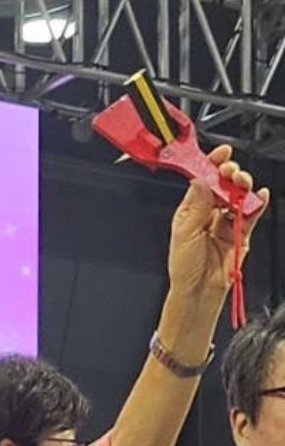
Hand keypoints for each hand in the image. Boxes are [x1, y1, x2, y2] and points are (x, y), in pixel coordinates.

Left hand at [167, 146, 268, 300]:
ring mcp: (226, 222)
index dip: (211, 165)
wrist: (198, 291)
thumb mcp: (185, 232)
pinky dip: (258, 203)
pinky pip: (252, 214)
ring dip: (243, 186)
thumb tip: (201, 180)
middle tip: (230, 172)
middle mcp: (209, 213)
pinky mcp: (241, 233)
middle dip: (229, 173)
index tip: (220, 155)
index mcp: (191, 209)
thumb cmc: (185, 267)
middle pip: (223, 185)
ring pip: (239, 196)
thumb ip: (196, 205)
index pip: (203, 180)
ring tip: (242, 184)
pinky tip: (260, 195)